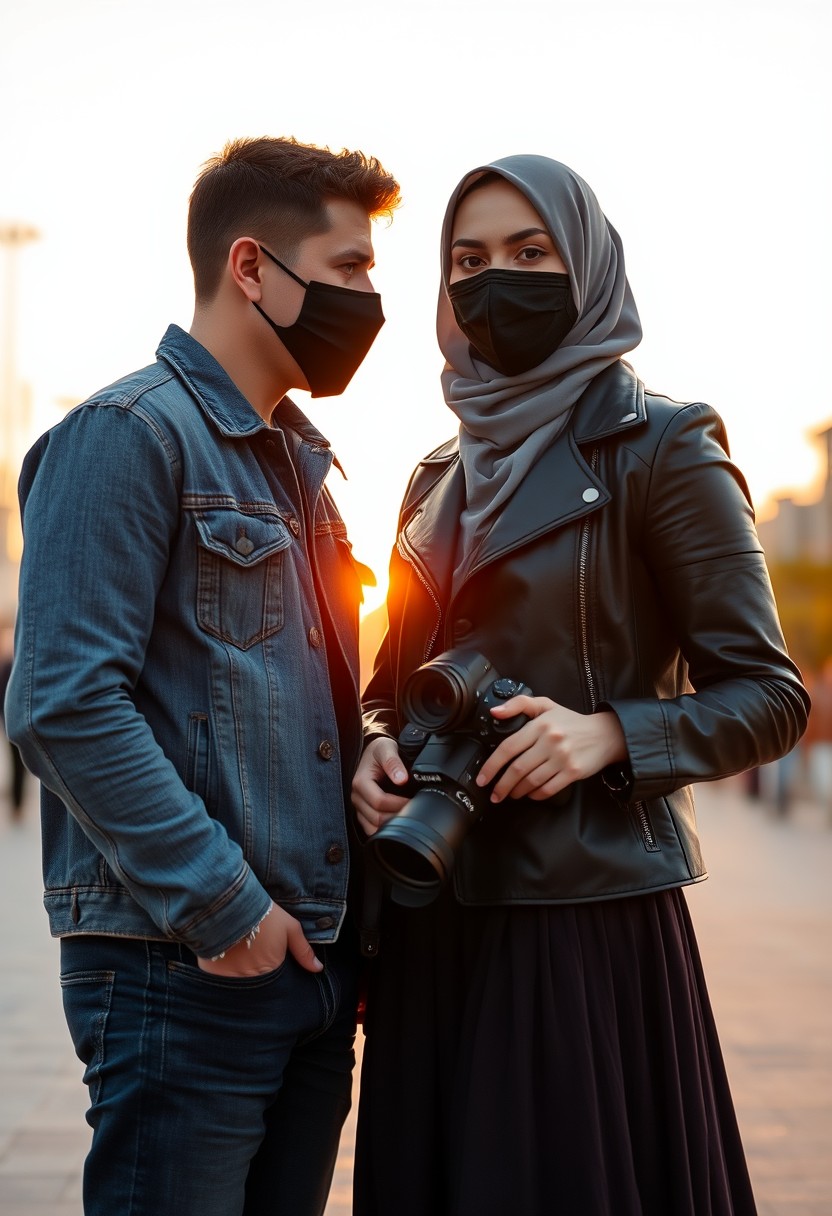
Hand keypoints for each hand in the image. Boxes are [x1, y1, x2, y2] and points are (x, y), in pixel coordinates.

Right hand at [198, 902, 321, 976]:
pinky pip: (219, 982)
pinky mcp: (212, 975)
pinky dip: (222, 974)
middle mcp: (251, 979)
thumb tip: (318, 969)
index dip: (272, 972)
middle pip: (256, 986)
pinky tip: (224, 959)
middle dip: (256, 977)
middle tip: (252, 958)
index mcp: (272, 970)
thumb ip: (303, 951)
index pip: (275, 982)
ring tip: (238, 958)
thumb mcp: (289, 927)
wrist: (231, 902)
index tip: (267, 959)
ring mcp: (230, 979)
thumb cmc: (264, 914)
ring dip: (239, 977)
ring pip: (238, 986)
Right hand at [352, 736, 409, 836]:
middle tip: (413, 811)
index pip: (379, 802)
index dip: (398, 804)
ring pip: (372, 827)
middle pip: (376, 817)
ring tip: (406, 816)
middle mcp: (356, 796)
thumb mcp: (386, 748)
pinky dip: (384, 828)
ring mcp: (358, 806)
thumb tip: (401, 779)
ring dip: (390, 825)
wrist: (373, 752)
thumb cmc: (379, 750)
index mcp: (361, 782)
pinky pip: (370, 828)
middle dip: (396, 816)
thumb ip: (393, 762)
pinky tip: (396, 821)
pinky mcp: (362, 812)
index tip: (413, 801)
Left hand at [475, 696, 626, 802]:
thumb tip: (495, 712)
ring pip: (531, 781)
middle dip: (501, 785)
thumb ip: (519, 704)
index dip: (492, 765)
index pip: (508, 747)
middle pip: (517, 768)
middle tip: (494, 794)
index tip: (483, 778)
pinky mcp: (573, 772)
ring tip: (510, 794)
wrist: (605, 734)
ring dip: (517, 792)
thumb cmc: (571, 721)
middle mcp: (550, 741)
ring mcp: (562, 757)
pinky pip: (548, 788)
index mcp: (540, 725)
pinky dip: (535, 795)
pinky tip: (530, 794)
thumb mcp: (546, 705)